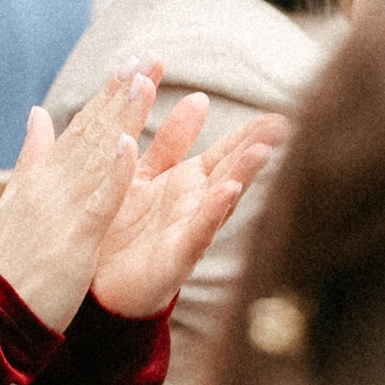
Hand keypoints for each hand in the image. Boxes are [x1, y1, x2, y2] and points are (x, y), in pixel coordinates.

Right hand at [0, 64, 158, 330]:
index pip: (77, 129)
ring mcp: (60, 211)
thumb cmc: (7, 265)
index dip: (104, 96)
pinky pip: (97, 202)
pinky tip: (130, 145)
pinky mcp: (73, 241)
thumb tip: (37, 114)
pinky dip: (113, 173)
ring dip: (120, 118)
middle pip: (89, 133)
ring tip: (142, 82)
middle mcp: (48, 186)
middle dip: (119, 94)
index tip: (128, 65)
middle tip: (145, 58)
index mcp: (39, 179)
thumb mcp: (14, 203)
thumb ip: (31, 157)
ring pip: (96, 157)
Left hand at [87, 90, 282, 315]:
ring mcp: (189, 232)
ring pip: (221, 200)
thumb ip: (171, 142)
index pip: (225, 153)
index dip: (250, 134)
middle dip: (256, 149)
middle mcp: (195, 207)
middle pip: (232, 172)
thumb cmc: (124, 229)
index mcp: (187, 184)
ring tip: (262, 152)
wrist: (99, 287)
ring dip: (242, 176)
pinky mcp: (174, 257)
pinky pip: (196, 231)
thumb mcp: (145, 174)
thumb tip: (199, 97)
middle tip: (285, 125)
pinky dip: (212, 212)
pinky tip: (227, 192)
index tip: (278, 114)